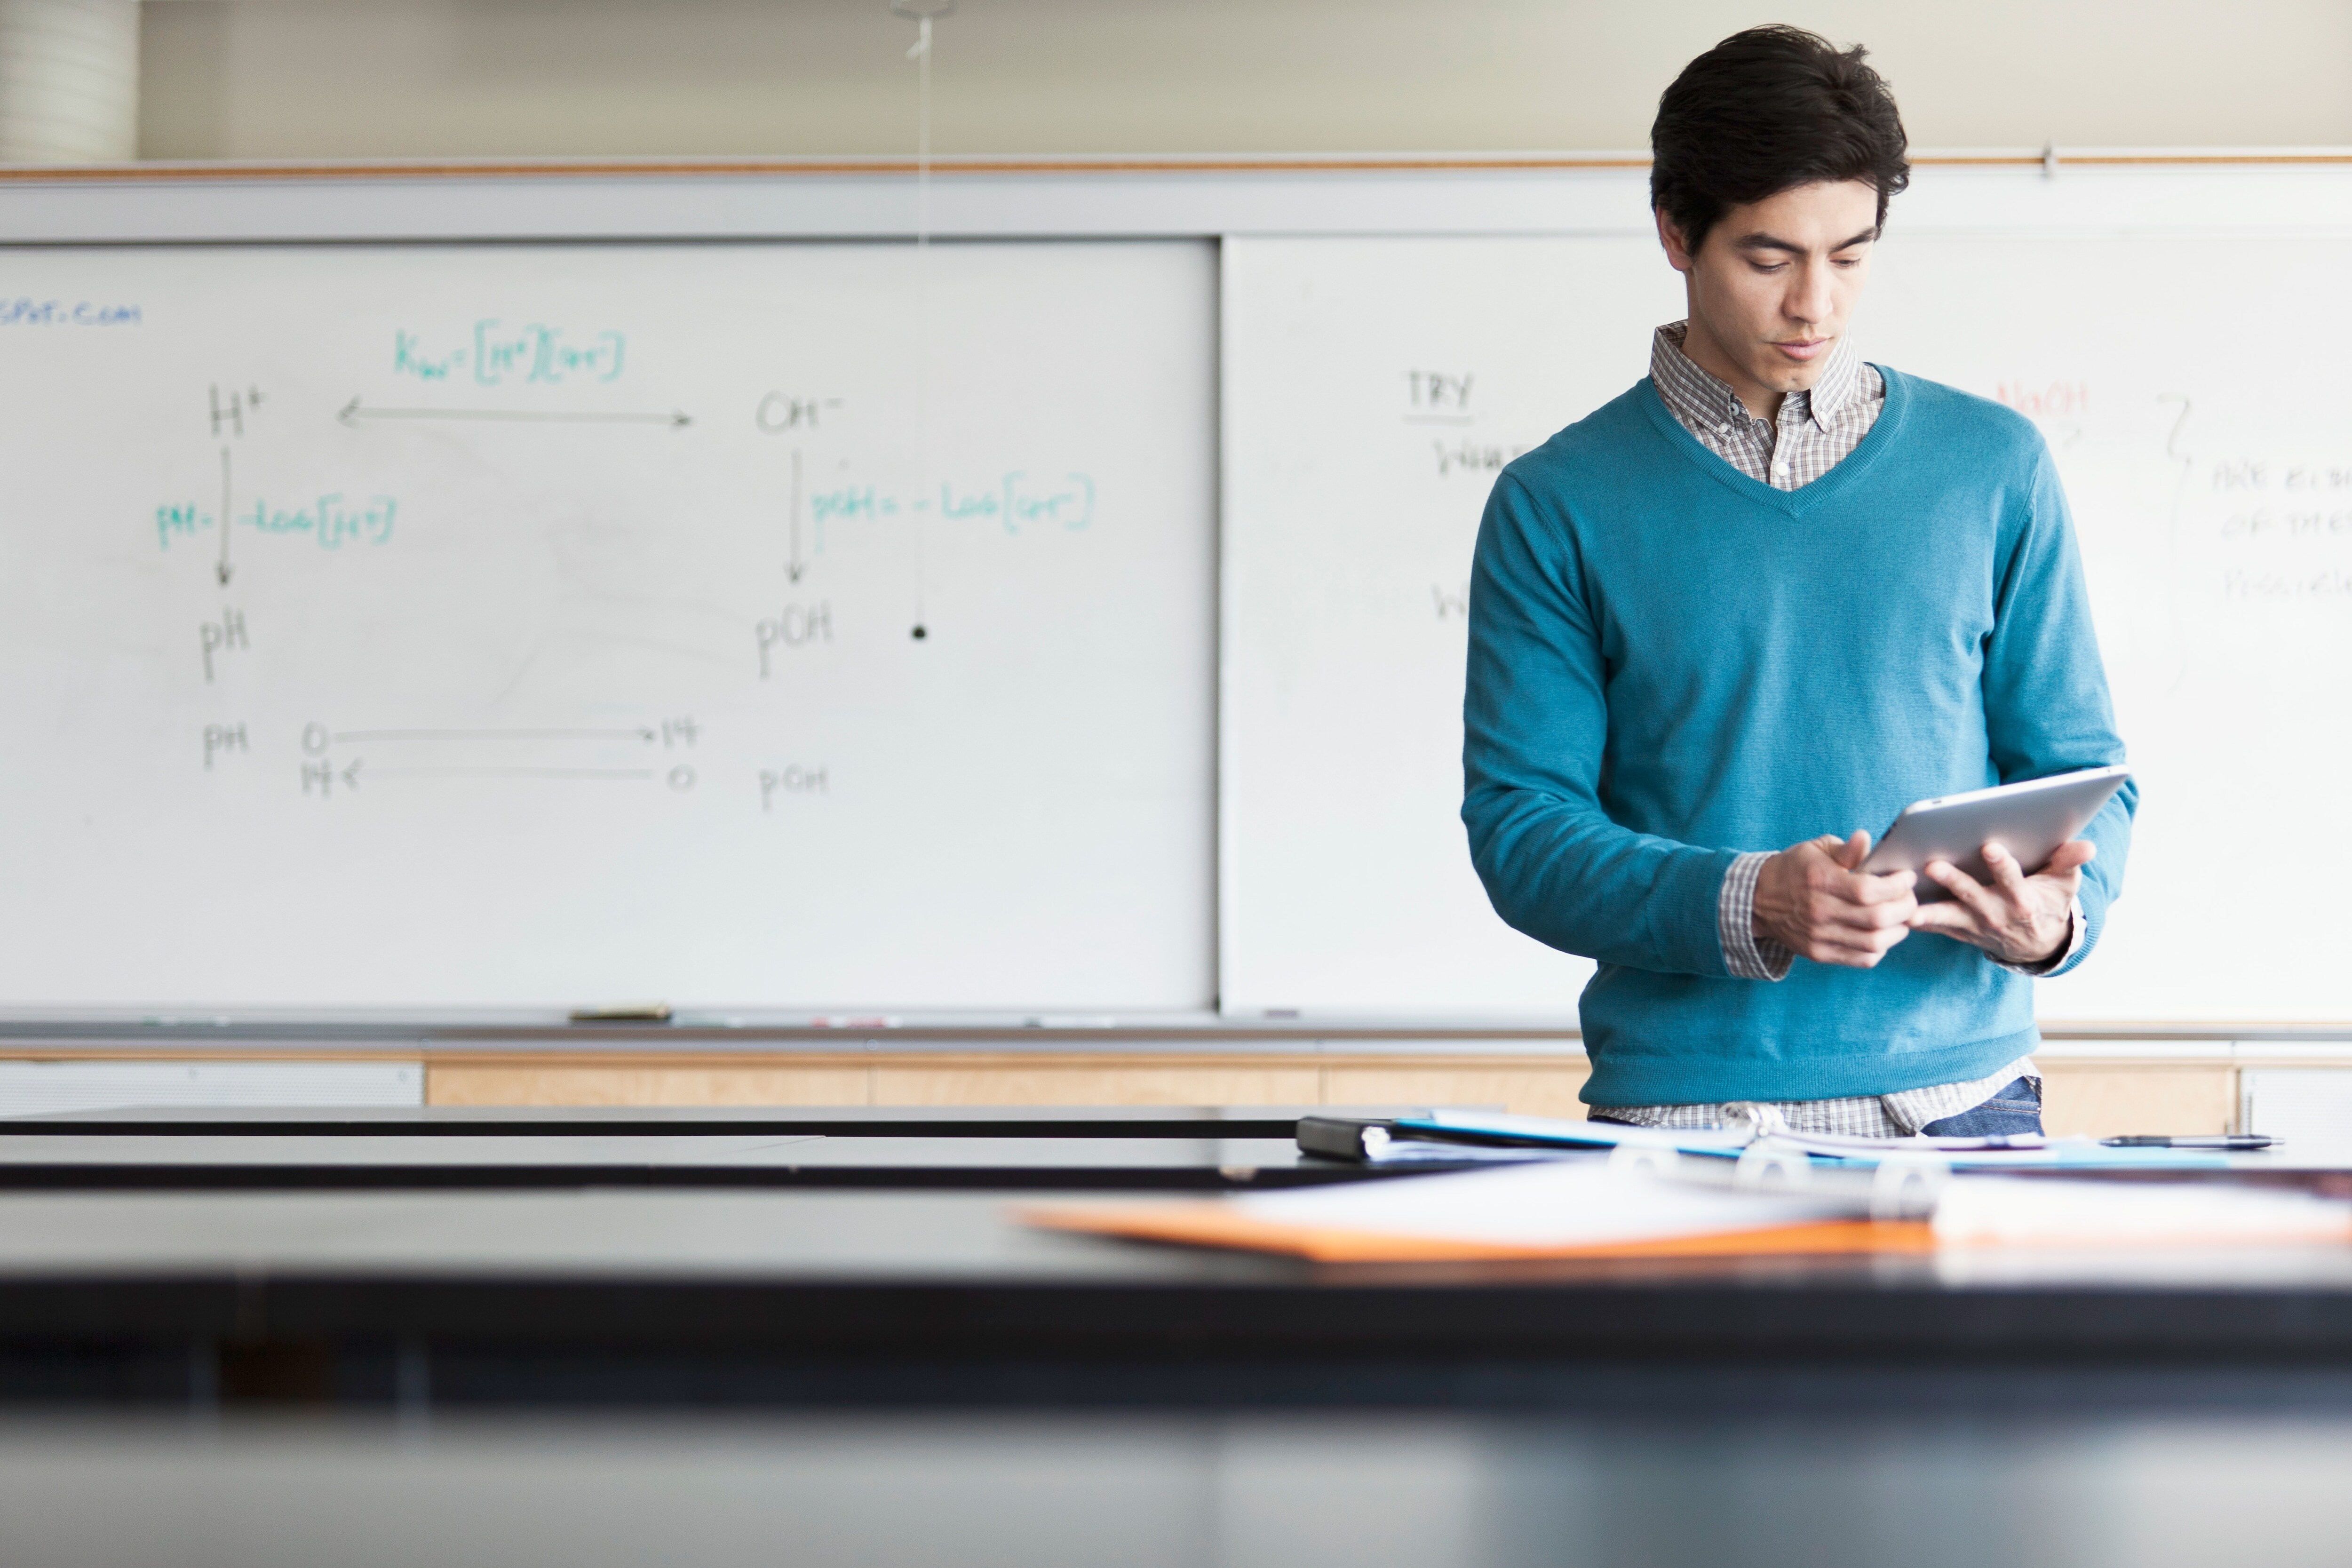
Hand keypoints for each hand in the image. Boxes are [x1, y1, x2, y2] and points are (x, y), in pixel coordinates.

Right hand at [1752, 830, 1918, 968]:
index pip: (1868, 890)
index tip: (1906, 878)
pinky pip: (1862, 959)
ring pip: (1874, 942)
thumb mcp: (1815, 849)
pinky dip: (1880, 948)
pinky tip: (1881, 934)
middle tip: (1909, 898)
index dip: (1896, 886)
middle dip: (1905, 907)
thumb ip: (1845, 849)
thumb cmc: (1793, 870)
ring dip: (1898, 930)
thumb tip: (1866, 839)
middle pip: (1877, 918)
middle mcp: (1819, 911)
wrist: (1758, 900)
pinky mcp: (1819, 953)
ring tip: (1901, 918)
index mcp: (1820, 881)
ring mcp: (1819, 936)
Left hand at [1906, 838, 2092, 965]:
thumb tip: (2088, 846)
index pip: (2012, 881)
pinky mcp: (1960, 932)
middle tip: (1933, 864)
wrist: (2038, 942)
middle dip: (1954, 881)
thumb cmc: (2049, 902)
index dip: (2002, 865)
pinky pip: (1936, 928)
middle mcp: (1997, 915)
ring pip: (1949, 917)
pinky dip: (1918, 922)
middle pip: (1973, 896)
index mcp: (2023, 901)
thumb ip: (2069, 862)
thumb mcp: (2064, 884)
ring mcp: (1976, 926)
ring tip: (1906, 906)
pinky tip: (1894, 914)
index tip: (1990, 847)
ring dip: (1928, 911)